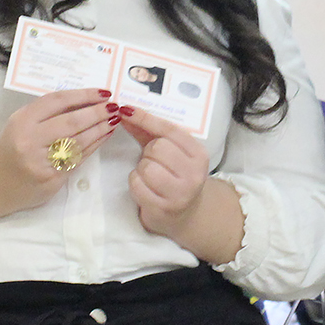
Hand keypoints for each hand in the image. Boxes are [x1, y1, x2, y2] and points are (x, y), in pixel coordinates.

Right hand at [0, 88, 115, 230]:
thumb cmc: (12, 147)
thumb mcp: (22, 123)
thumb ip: (47, 113)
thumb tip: (86, 100)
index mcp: (22, 119)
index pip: (58, 101)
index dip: (84, 95)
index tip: (103, 92)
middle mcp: (30, 139)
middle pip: (71, 122)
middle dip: (97, 112)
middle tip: (114, 106)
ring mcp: (41, 161)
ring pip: (78, 141)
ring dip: (100, 129)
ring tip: (114, 120)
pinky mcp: (51, 178)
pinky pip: (78, 158)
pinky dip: (94, 145)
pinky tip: (104, 136)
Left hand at [114, 104, 209, 236]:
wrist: (184, 215)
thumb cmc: (173, 177)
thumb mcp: (168, 152)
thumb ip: (148, 132)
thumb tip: (125, 112)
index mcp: (199, 154)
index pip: (170, 130)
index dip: (145, 118)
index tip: (127, 109)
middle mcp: (194, 173)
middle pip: (157, 148)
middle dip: (148, 153)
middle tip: (153, 161)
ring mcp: (180, 193)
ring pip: (146, 167)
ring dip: (141, 169)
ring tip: (150, 176)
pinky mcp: (163, 208)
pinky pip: (137, 184)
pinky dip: (135, 184)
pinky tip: (145, 188)